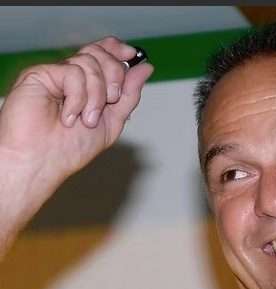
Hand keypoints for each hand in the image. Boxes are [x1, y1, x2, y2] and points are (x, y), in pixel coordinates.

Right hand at [0, 36, 153, 182]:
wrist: (44, 162)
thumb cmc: (71, 149)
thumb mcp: (113, 121)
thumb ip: (129, 95)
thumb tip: (146, 68)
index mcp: (88, 85)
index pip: (103, 53)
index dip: (118, 50)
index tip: (132, 54)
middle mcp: (71, 76)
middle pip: (100, 53)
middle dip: (115, 76)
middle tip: (111, 100)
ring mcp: (55, 74)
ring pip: (89, 62)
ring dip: (97, 96)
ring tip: (87, 119)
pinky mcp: (39, 75)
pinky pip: (72, 72)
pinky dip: (78, 98)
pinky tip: (68, 117)